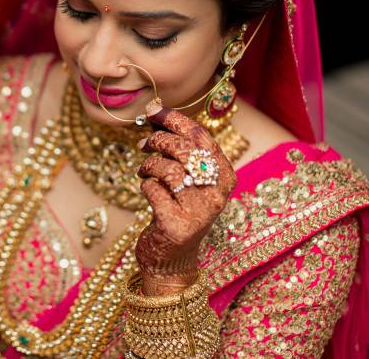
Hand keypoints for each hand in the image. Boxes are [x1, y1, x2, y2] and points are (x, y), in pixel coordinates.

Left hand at [134, 99, 237, 294]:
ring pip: (169, 169)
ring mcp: (199, 211)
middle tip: (145, 145)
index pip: (202, 137)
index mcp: (224, 176)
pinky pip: (154, 191)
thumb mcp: (186, 178)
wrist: (171, 258)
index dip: (176, 119)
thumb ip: (178, 147)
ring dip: (149, 164)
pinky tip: (147, 191)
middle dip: (159, 140)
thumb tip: (155, 110)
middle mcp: (217, 194)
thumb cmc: (178, 209)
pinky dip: (145, 186)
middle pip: (185, 150)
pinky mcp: (177, 225)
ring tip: (144, 169)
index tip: (154, 110)